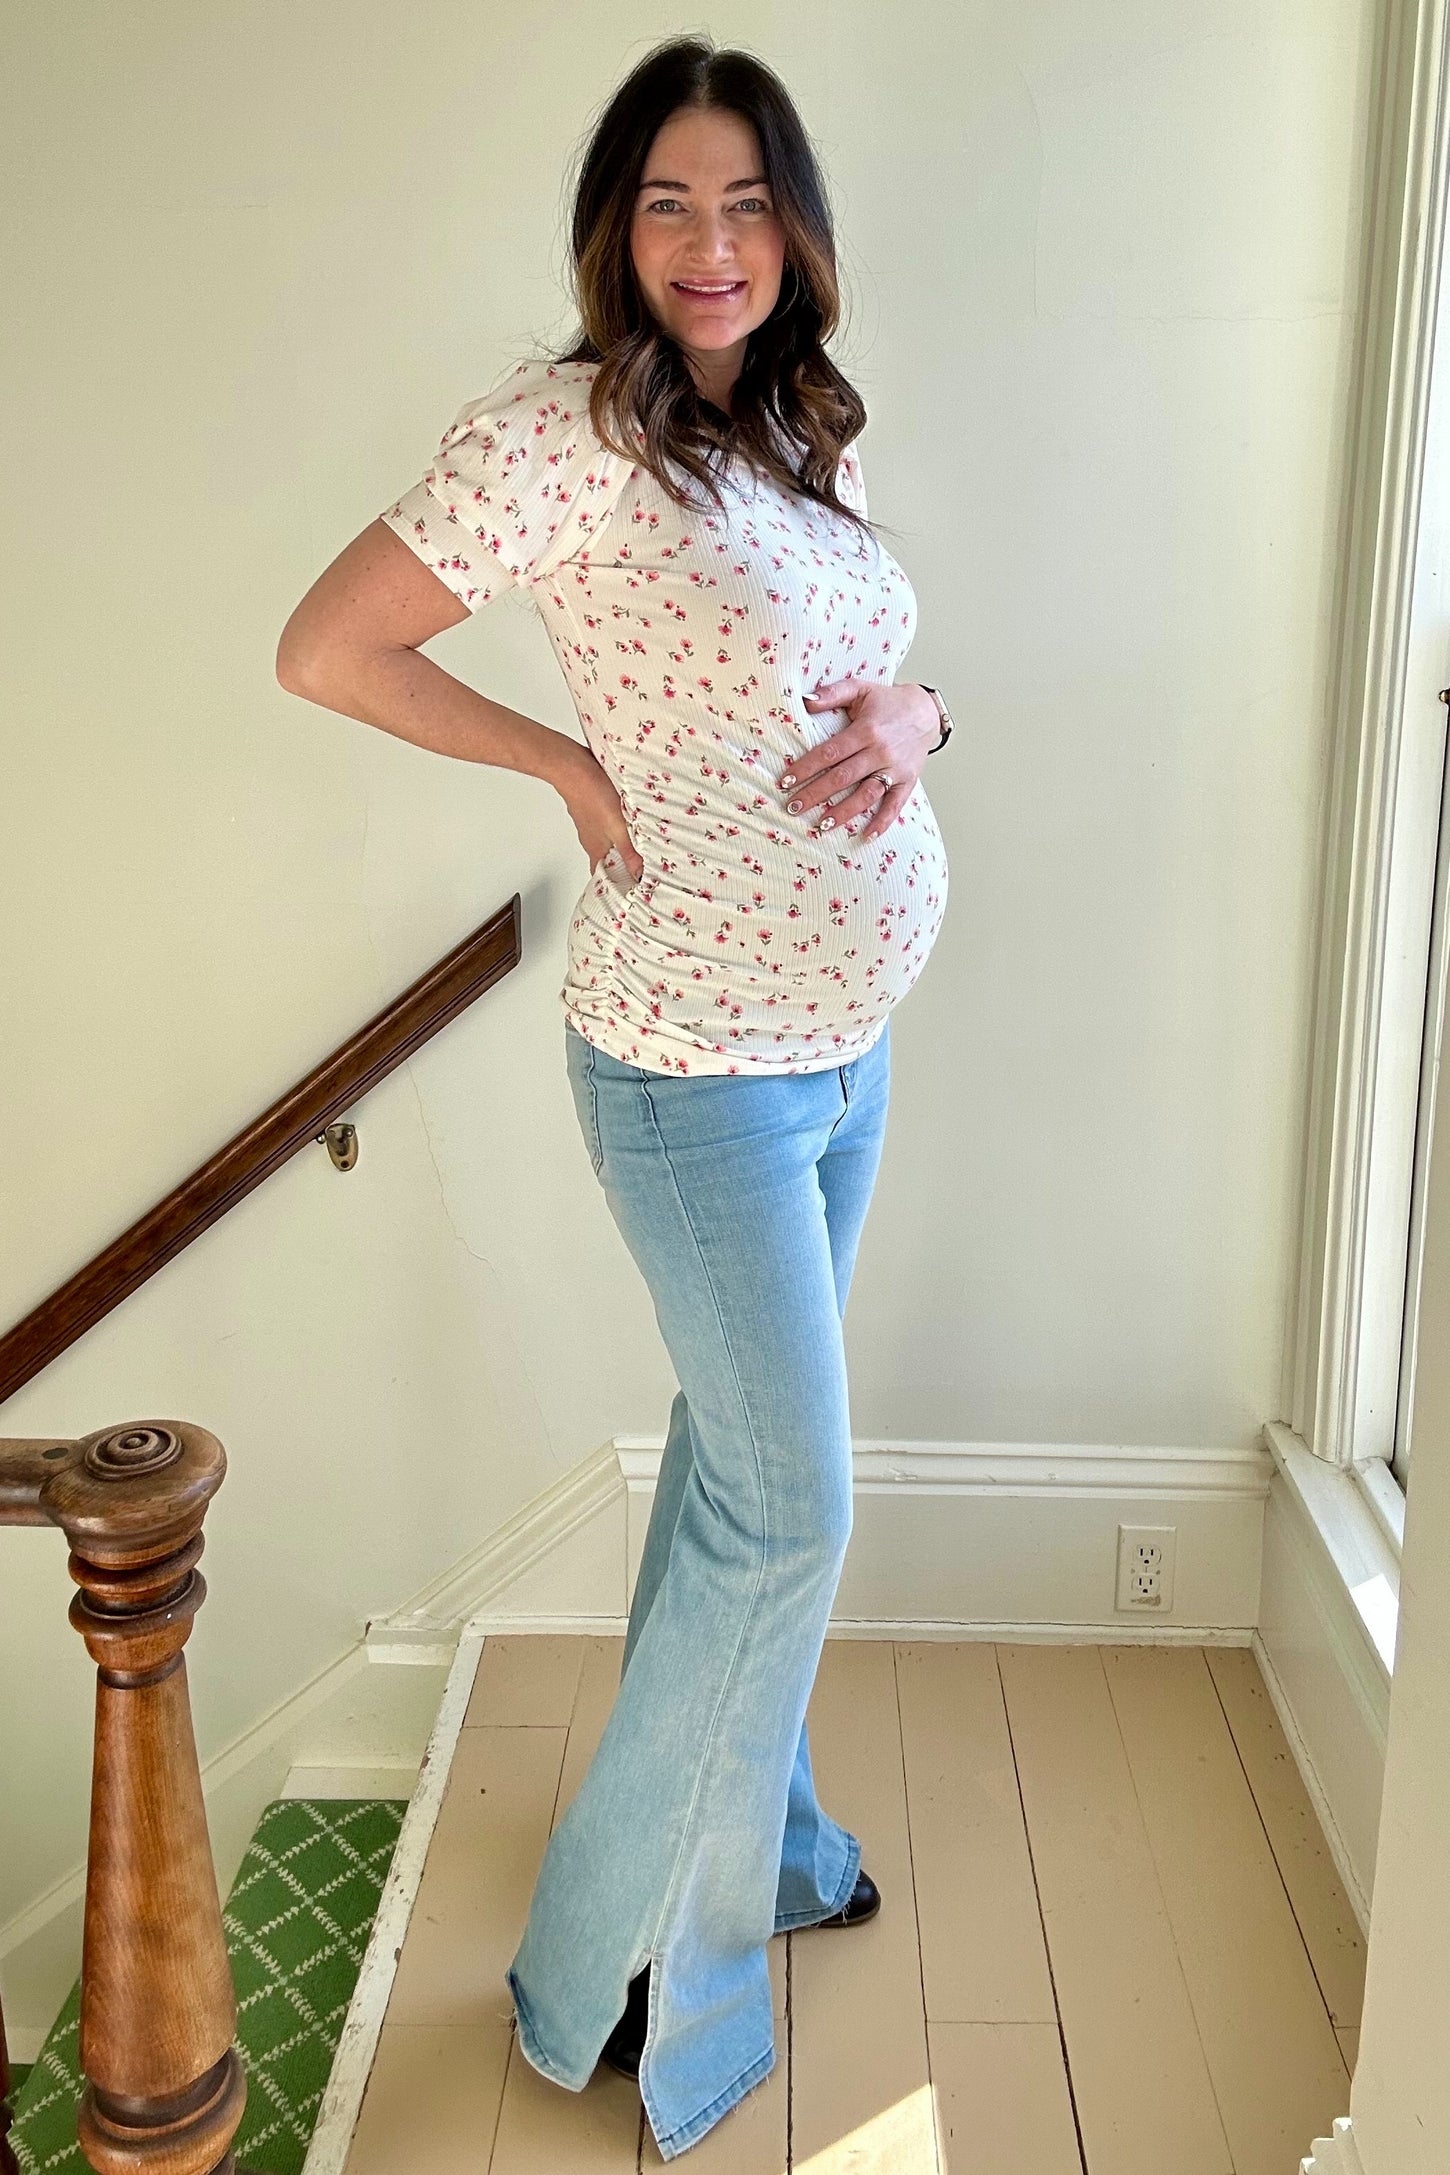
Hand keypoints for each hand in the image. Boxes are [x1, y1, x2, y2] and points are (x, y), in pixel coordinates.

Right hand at [558, 743, 644, 884]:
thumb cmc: (592, 794)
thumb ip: (630, 851)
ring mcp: (590, 824)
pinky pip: (606, 825)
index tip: (633, 887)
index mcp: (596, 850)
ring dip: (622, 845)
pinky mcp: (592, 809)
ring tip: (640, 845)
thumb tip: (639, 873)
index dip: (618, 884)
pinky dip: (617, 828)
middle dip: (623, 865)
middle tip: (642, 868)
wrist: (573, 767)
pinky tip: (628, 820)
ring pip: (607, 841)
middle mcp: (591, 840)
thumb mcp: (618, 827)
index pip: (605, 876)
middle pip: (608, 860)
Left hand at [781, 679, 937, 842]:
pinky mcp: (908, 781)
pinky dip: (882, 822)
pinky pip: (895, 805)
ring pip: (866, 795)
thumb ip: (832, 692)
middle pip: (843, 777)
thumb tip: (804, 700)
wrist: (926, 711)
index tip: (786, 782)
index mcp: (865, 730)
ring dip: (843, 812)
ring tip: (821, 825)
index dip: (806, 768)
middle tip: (793, 807)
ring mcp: (895, 769)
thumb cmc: (887, 701)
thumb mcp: (860, 688)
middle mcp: (880, 751)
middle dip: (815, 794)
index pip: (830, 753)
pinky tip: (866, 836)